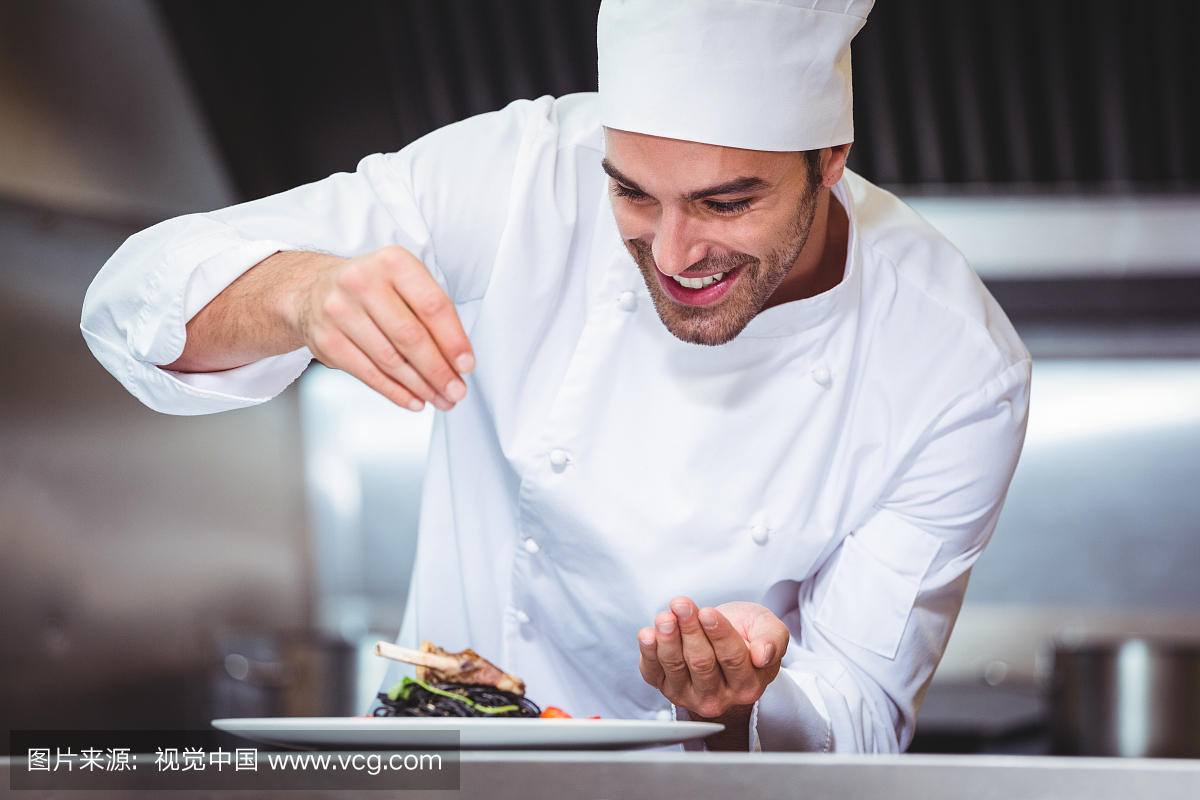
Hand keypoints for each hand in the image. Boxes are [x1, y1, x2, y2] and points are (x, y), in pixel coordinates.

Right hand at [291, 246, 473, 410]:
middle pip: (411, 337)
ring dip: (421, 386)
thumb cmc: (371, 288)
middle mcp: (363, 283)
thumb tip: (456, 360)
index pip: (432, 307)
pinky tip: (414, 399)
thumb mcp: (403, 282)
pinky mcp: (327, 341)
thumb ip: (430, 313)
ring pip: (391, 360)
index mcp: (392, 263)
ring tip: (440, 398)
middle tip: (456, 391)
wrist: (314, 290)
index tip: (466, 365)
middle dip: (439, 371)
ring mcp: (340, 312)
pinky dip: (396, 392)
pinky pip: (369, 374)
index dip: (453, 341)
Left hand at [637, 597, 788, 748]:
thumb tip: (763, 655)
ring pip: (676, 667)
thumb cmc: (748, 634)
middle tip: (682, 605)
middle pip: (701, 662)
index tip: (707, 612)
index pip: (732, 659)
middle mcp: (719, 697)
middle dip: (690, 630)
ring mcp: (689, 695)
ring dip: (668, 638)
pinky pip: (653, 673)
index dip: (718, 634)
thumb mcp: (770, 629)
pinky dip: (648, 652)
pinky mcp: (666, 688)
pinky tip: (648, 634)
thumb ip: (774, 641)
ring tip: (665, 616)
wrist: (724, 645)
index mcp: (748, 685)